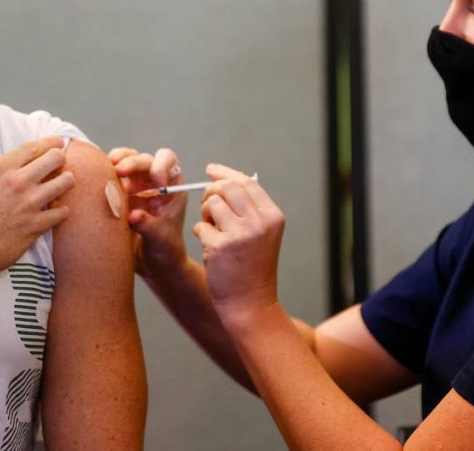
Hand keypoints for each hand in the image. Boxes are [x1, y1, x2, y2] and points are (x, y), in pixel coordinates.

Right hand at [0, 136, 74, 289]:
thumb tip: (14, 168)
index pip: (34, 147)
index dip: (51, 143)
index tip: (58, 143)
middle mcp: (16, 182)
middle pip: (55, 159)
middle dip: (61, 160)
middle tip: (59, 167)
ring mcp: (28, 204)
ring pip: (66, 182)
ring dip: (65, 183)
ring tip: (60, 188)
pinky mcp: (35, 227)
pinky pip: (62, 212)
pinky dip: (60, 211)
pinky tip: (54, 213)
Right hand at [108, 147, 188, 278]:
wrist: (151, 264)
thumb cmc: (165, 250)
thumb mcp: (160, 239)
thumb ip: (148, 226)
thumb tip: (133, 215)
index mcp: (172, 187)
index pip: (169, 162)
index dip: (161, 165)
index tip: (155, 181)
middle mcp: (153, 182)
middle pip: (144, 160)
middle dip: (133, 161)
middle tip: (120, 170)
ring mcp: (135, 186)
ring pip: (126, 162)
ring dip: (117, 161)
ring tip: (109, 166)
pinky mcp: (119, 194)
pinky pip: (110, 177)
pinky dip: (103, 174)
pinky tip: (97, 178)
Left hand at [194, 164, 284, 322]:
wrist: (251, 304)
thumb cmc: (252, 267)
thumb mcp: (260, 234)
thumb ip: (248, 208)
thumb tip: (223, 179)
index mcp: (272, 216)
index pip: (247, 182)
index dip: (226, 173)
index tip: (211, 170)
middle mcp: (260, 222)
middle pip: (227, 187)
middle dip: (211, 192)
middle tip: (208, 207)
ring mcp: (240, 234)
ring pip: (212, 204)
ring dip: (205, 215)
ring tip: (212, 232)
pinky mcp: (220, 247)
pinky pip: (201, 226)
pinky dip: (201, 234)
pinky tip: (211, 249)